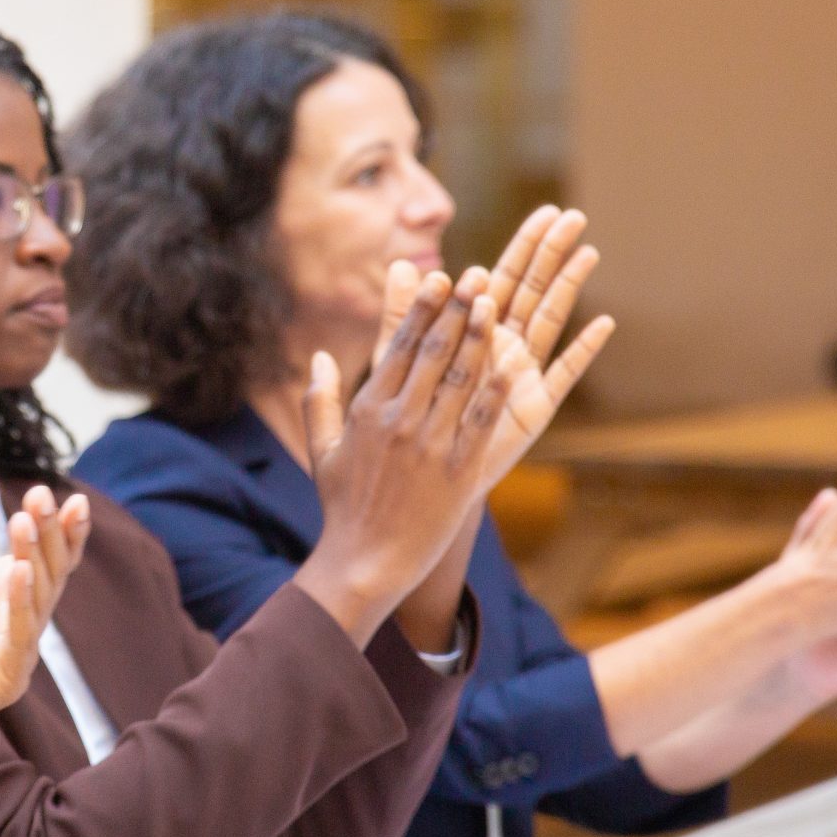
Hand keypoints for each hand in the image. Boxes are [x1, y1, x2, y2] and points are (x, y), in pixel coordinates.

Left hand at [0, 464, 91, 836]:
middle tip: (43, 495)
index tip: (53, 488)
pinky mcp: (1, 679)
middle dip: (50, 531)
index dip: (52, 522)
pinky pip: (18, 638)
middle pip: (49, 566)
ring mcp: (11, 648)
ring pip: (40, 597)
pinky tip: (18, 573)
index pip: (40, 549)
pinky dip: (22, 606)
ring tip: (27, 519)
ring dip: (37, 558)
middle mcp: (12, 615)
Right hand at [293, 267, 522, 643]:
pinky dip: (498, 389)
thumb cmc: (343, 507)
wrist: (365, 562)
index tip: (440, 278)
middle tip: (478, 274)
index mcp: (368, 411)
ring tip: (496, 303)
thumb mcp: (322, 449)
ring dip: (480, 337)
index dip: (422, 310)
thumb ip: (320, 399)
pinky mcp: (458, 471)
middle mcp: (399, 421)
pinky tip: (516, 361)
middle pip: (434, 353)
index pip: (399, 348)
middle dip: (456, 309)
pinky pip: (482, 421)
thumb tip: (320, 357)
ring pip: (460, 378)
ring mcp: (430, 445)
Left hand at [381, 209, 614, 484]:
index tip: (547, 211)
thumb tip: (400, 264)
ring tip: (588, 252)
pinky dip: (581, 351)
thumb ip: (405, 315)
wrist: (421, 473)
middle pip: (532, 291)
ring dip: (568, 288)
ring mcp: (523, 375)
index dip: (525, 246)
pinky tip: (603, 325)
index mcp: (476, 330)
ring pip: (548, 322)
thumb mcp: (402, 361)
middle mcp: (505, 346)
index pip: (504, 277)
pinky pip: (561, 376)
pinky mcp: (533, 407)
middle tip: (575, 215)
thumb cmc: (411, 416)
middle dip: (551, 255)